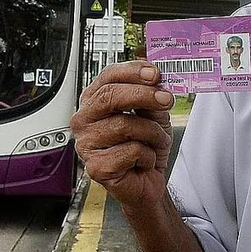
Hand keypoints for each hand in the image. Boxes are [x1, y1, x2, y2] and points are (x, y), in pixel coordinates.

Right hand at [70, 61, 174, 207]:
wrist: (148, 180)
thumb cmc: (145, 144)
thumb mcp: (152, 112)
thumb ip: (150, 93)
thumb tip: (155, 77)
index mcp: (94, 101)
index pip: (107, 76)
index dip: (132, 71)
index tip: (155, 74)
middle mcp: (85, 120)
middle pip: (109, 96)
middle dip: (143, 95)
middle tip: (166, 99)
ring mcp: (87, 144)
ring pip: (125, 125)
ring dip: (152, 133)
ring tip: (156, 141)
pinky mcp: (96, 167)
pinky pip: (131, 151)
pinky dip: (147, 155)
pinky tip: (143, 161)